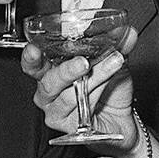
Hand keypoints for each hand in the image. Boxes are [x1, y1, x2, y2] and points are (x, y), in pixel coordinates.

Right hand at [21, 26, 139, 148]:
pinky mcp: (66, 125)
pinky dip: (95, 96)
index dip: (31, 57)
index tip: (35, 49)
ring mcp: (56, 109)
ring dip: (93, 79)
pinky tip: (106, 89)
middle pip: (50, 80)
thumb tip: (127, 32)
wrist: (122, 120)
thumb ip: (117, 46)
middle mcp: (49, 91)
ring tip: (112, 66)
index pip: (33, 64)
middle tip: (84, 62)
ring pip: (69, 95)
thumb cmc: (111, 92)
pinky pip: (79, 110)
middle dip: (68, 70)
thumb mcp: (114, 62)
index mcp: (51, 71)